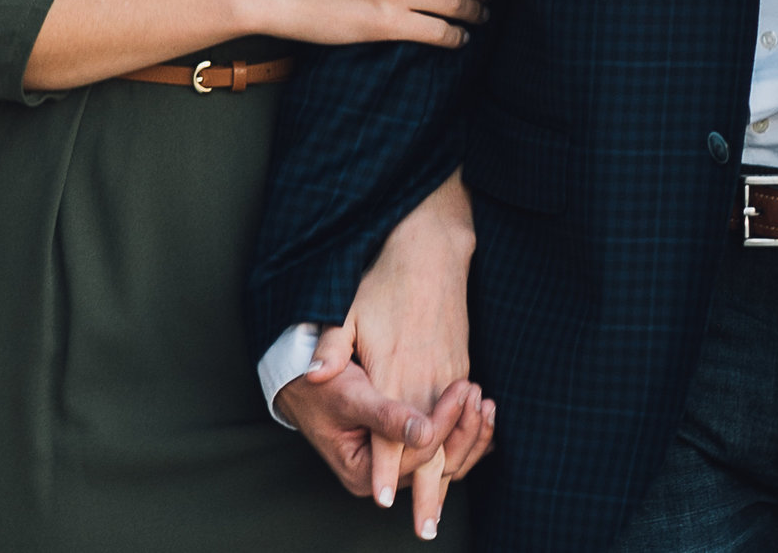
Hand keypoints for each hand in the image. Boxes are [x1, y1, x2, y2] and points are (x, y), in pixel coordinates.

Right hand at [274, 323, 470, 503]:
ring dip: (469, 434)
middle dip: (465, 431)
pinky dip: (462, 434)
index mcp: (365, 473)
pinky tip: (483, 415)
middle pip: (438, 465)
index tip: (463, 387)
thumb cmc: (321, 386)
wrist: (302, 382)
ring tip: (486, 403)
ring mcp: (396, 469)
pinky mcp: (404, 455)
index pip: (419, 452)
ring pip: (446, 462)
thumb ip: (385, 417)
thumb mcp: (350, 396)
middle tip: (480, 395)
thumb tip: (424, 432)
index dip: (444, 420)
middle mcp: (384, 480)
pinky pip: (441, 453)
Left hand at [354, 175, 494, 537]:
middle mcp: (424, 380)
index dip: (382, 467)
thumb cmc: (384, 282)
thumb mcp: (349, 311)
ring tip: (441, 508)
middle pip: (428, 449)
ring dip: (449, 472)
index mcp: (394, 373)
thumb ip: (333, 347)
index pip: (388, 432)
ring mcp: (448, 374)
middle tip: (423, 530)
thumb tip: (312, 372)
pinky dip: (464, 444)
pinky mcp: (460, 366)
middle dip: (426, 492)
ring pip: (451, 438)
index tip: (379, 498)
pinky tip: (461, 460)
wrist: (431, 252)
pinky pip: (462, 417)